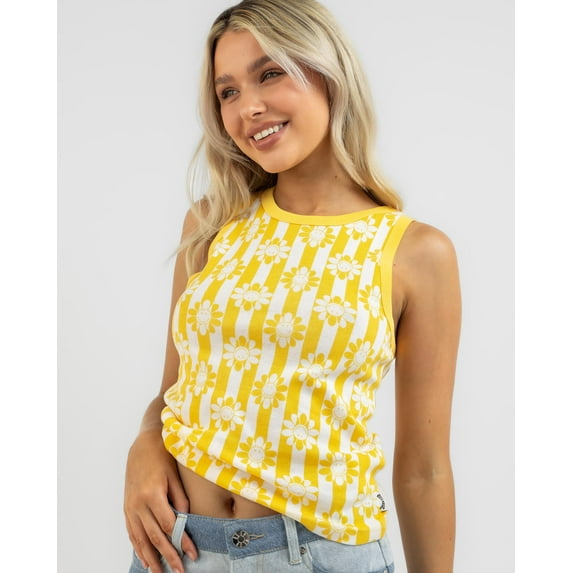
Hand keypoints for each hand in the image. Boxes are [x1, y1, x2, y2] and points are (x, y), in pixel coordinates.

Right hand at [124, 430, 196, 572]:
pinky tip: (144, 559)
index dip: (181, 542)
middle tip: (179, 571)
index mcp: (153, 494)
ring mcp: (130, 507)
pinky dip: (138, 548)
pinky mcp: (127, 507)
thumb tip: (187, 520)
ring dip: (151, 558)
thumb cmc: (162, 455)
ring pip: (140, 539)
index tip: (192, 554)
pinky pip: (132, 532)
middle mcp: (138, 504)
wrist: (143, 444)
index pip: (169, 525)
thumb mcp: (175, 474)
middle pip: (155, 537)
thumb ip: (181, 498)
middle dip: (168, 556)